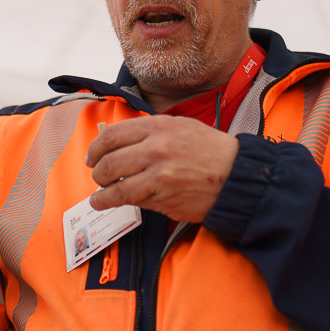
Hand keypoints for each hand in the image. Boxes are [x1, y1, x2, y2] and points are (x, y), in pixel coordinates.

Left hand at [85, 116, 238, 222]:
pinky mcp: (164, 197)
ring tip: (99, 197)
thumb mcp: (180, 127)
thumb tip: (115, 138)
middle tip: (97, 176)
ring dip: (102, 193)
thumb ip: (148, 132)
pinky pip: (133, 200)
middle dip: (97, 172)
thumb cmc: (210, 151)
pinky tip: (110, 203)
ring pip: (116, 186)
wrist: (237, 175)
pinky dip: (117, 203)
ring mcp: (159, 175)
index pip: (112, 136)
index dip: (96, 148)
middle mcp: (156, 149)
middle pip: (109, 162)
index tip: (92, 157)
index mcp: (158, 127)